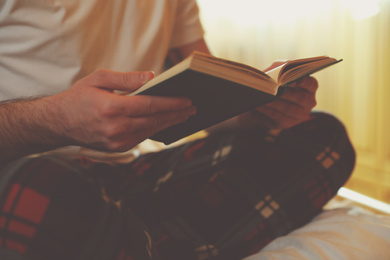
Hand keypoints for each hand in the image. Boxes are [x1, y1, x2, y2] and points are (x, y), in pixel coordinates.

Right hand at [52, 69, 195, 151]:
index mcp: (112, 109)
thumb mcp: (99, 79)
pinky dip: (155, 129)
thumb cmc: (79, 97)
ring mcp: (117, 142)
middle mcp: (116, 128)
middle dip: (177, 114)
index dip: (172, 103)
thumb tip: (152, 76)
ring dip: (169, 123)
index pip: (150, 105)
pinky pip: (142, 137)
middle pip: (155, 120)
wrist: (60, 123)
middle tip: (193, 108)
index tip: (188, 100)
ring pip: (151, 131)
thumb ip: (126, 79)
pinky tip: (165, 123)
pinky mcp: (117, 148)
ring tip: (184, 115)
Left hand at [237, 76, 317, 129]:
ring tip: (264, 98)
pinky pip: (278, 119)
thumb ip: (282, 68)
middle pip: (301, 98)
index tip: (298, 80)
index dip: (306, 82)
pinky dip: (267, 112)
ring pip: (288, 110)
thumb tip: (280, 70)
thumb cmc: (274, 81)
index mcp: (309, 88)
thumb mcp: (278, 71)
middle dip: (287, 94)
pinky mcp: (286, 124)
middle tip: (275, 90)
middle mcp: (308, 103)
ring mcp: (298, 115)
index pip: (312, 84)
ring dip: (275, 104)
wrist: (263, 99)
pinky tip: (258, 106)